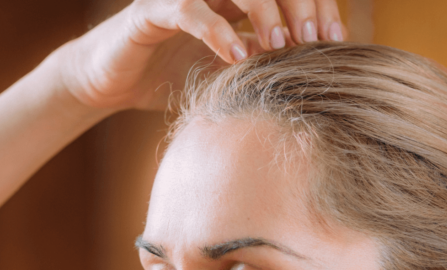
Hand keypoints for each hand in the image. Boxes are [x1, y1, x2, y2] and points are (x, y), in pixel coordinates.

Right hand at [54, 0, 343, 110]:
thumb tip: (313, 81)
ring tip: (282, 44)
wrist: (110, 83)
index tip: (336, 40)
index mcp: (234, 0)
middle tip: (315, 40)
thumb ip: (260, 68)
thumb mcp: (226, 75)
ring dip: (265, 9)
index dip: (316, 6)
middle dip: (300, 5)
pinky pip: (190, 9)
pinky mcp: (151, 11)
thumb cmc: (168, 77)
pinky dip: (218, 31)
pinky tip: (238, 56)